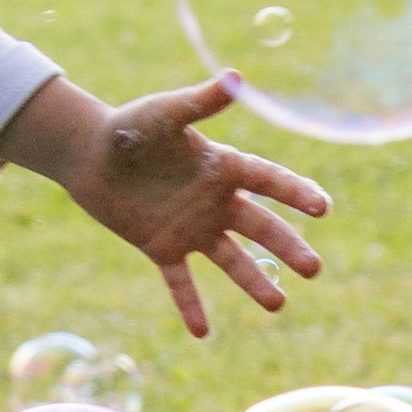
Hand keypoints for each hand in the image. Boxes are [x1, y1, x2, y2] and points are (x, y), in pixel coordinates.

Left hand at [0, 73, 328, 336]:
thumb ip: (200, 102)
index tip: (323, 208)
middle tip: (314, 268)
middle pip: (261, 227)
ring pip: (232, 260)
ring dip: (255, 283)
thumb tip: (236, 78)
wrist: (88, 153)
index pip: (269, 181)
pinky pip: (181, 282)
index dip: (297, 192)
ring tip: (278, 306)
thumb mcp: (165, 113)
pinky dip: (190, 305)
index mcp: (223, 167)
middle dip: (288, 247)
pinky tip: (202, 333)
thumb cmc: (129, 126)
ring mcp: (192, 228)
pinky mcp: (163, 247)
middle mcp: (216, 201)